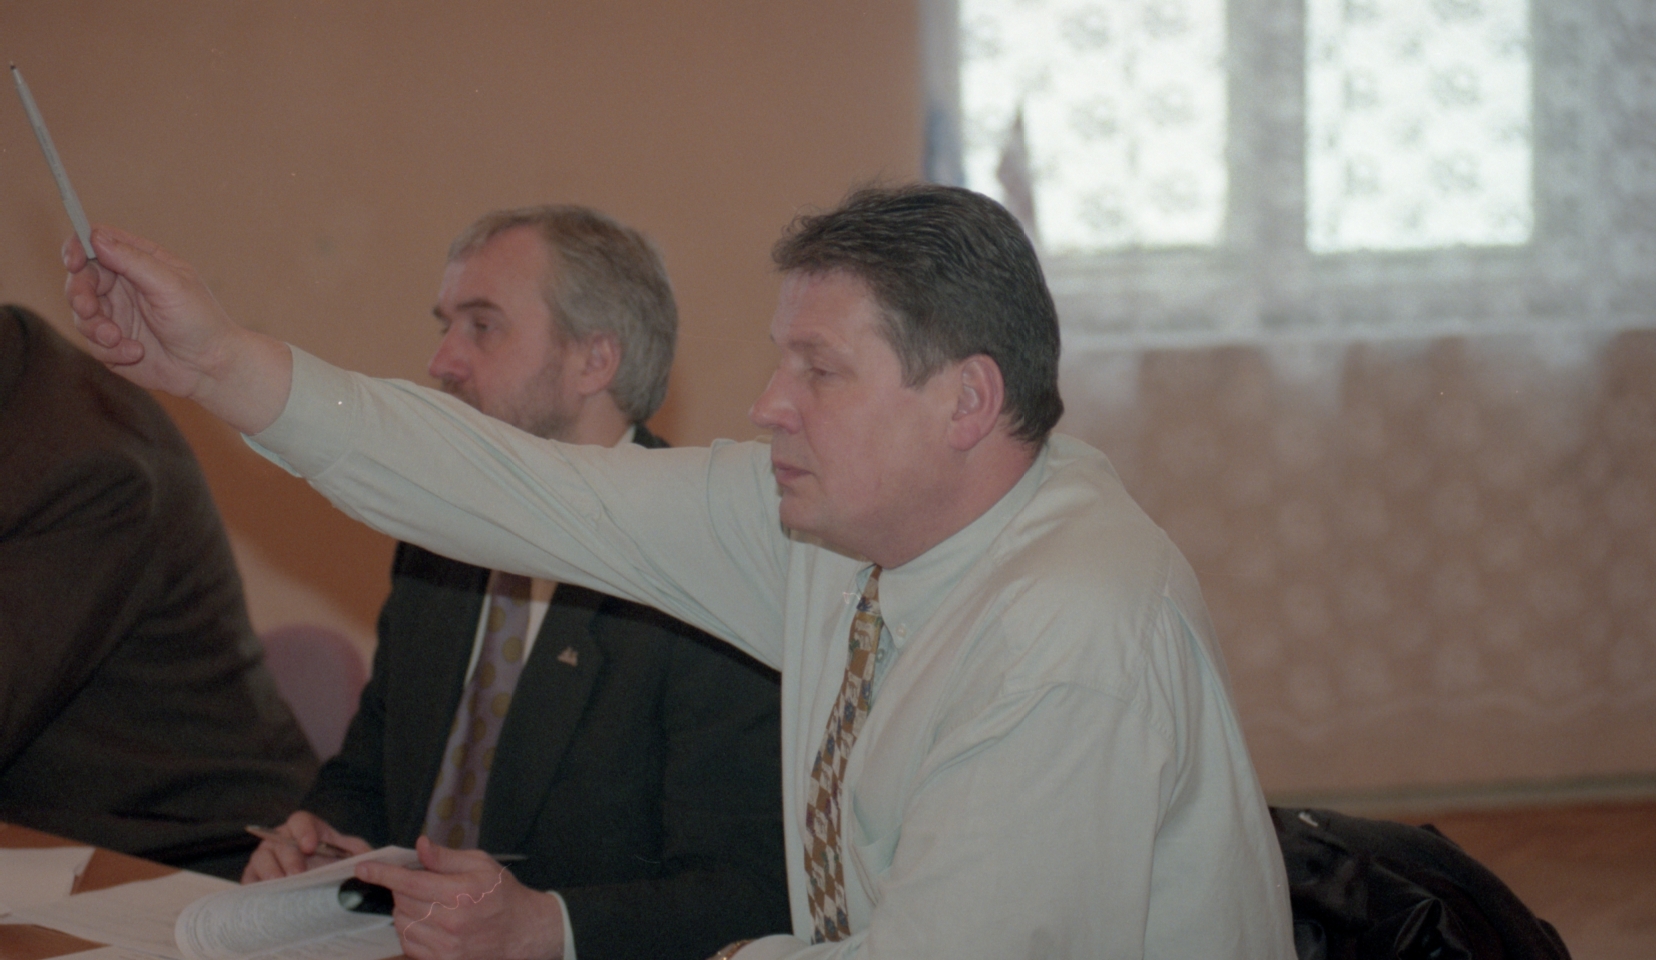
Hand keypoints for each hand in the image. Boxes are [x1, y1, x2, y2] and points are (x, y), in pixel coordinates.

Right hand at [62, 225, 292, 433]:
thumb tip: (96, 238)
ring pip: (81, 312)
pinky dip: (111, 349)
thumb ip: (133, 261)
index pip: (98, 242)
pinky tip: (136, 353)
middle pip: (80, 277)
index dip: (79, 247)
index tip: (74, 261)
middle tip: (88, 309)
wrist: (210, 367)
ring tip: (118, 339)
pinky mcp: (112, 342)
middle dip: (79, 293)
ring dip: (95, 326)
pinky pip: (92, 342)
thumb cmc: (200, 321)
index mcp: (140, 262)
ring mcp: (116, 313)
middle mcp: (124, 285)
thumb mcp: (170, 285)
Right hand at [241, 810, 371, 882]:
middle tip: (299, 875)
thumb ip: (362, 853)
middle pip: (277, 841)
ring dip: (270, 871)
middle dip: (289, 857)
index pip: (300, 821)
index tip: (310, 845)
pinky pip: (249, 881)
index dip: (303, 830)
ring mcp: (266, 859)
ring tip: (281, 885)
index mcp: (306, 830)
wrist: (320, 892)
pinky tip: (266, 897)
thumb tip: (370, 857)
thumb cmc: (336, 867)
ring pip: (260, 859)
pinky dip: (255, 888)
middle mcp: (282, 841)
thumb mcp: (354, 857)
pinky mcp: (255, 879)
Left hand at [356, 836, 563, 959]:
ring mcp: (445, 947)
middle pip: (402, 901)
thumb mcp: (481, 864)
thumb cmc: (502, 893)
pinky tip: (426, 920)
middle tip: (420, 881)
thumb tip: (419, 846)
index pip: (409, 882)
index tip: (364, 867)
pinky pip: (408, 943)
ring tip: (426, 901)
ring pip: (401, 923)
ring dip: (405, 908)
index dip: (383, 873)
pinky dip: (409, 929)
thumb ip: (446, 857)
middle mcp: (451, 923)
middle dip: (402, 887)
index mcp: (461, 893)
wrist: (522, 931)